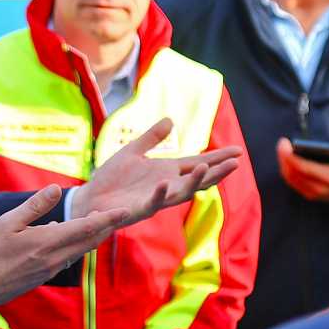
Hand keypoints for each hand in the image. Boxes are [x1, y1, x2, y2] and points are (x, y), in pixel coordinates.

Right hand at [0, 186, 129, 312]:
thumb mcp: (8, 222)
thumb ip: (35, 206)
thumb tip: (56, 189)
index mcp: (48, 242)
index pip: (86, 228)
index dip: (108, 218)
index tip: (125, 211)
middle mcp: (55, 258)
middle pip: (89, 241)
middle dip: (105, 227)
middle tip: (118, 214)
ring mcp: (51, 269)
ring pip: (79, 250)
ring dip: (91, 237)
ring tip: (97, 223)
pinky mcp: (44, 276)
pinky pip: (66, 257)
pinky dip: (74, 245)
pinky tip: (64, 236)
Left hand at [74, 118, 240, 224]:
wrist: (90, 199)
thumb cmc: (111, 179)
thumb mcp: (133, 152)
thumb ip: (152, 138)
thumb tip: (170, 119)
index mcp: (167, 172)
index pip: (197, 163)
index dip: (217, 158)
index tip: (238, 151)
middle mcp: (166, 186)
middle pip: (197, 179)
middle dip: (216, 171)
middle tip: (236, 162)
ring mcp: (155, 199)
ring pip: (181, 193)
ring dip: (194, 182)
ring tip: (206, 169)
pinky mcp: (139, 209)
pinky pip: (153, 202)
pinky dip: (160, 194)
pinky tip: (166, 183)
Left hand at [275, 138, 328, 205]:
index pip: (304, 168)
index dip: (291, 156)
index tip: (284, 142)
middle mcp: (320, 188)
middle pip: (294, 174)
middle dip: (284, 157)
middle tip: (282, 142)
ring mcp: (314, 194)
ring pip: (291, 179)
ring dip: (284, 163)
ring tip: (283, 148)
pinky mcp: (310, 195)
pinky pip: (293, 183)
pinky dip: (287, 170)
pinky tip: (286, 159)